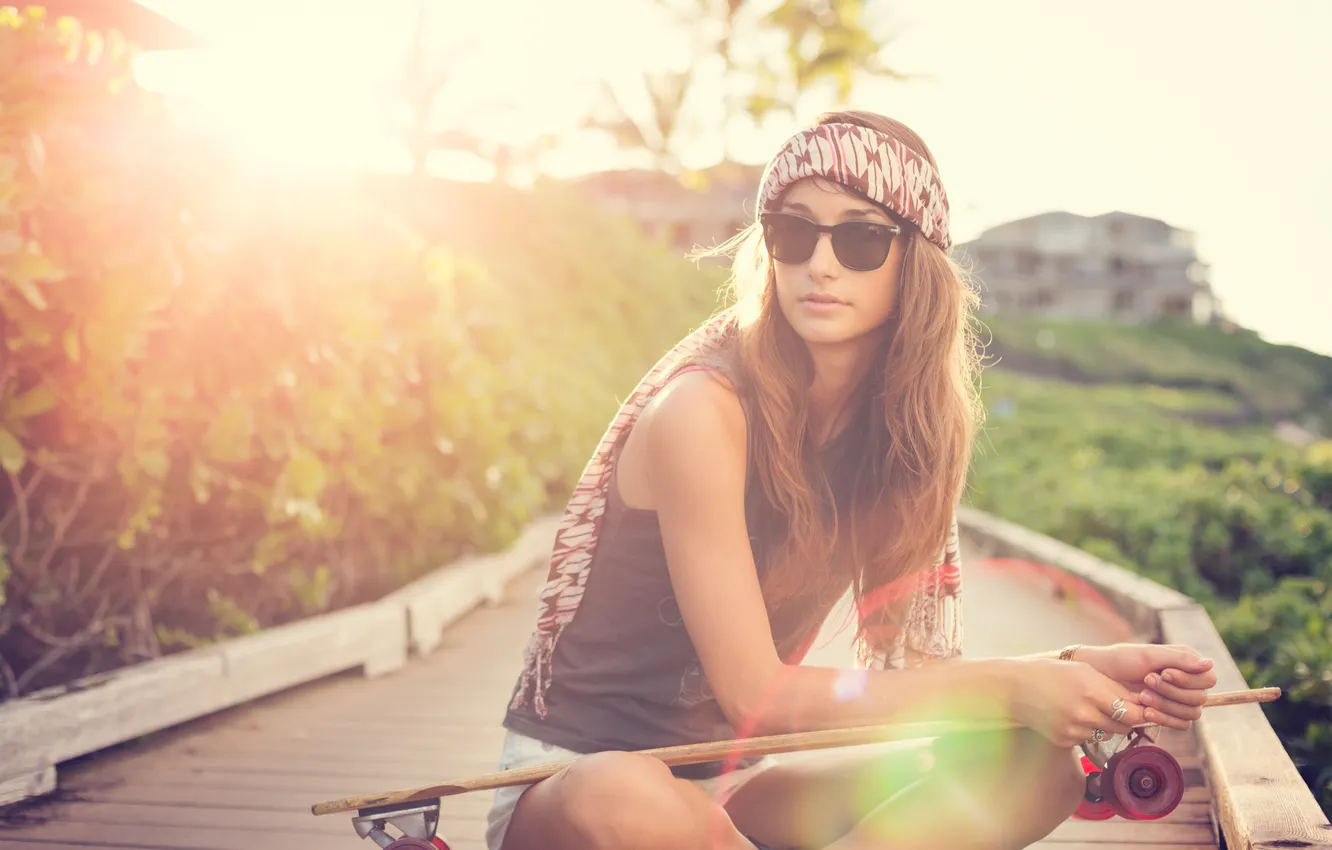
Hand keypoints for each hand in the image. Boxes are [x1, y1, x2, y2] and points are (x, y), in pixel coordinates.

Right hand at [1007, 657, 1149, 748]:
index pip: (1133, 712)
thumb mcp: (1085, 671)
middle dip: (1126, 718)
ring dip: (1105, 724)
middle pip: (1123, 727)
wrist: (1015, 689)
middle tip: (1120, 707)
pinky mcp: (1065, 741)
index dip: (1142, 711)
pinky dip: (1086, 729)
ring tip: (1088, 707)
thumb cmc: (1052, 674)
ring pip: (1106, 734)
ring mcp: (1073, 730)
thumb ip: (1115, 687)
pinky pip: (1088, 738)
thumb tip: (1142, 702)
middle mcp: (1084, 714)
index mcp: (1091, 691)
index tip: (1144, 707)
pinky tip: (1071, 715)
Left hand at [1075, 643, 1215, 729]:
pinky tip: (1145, 711)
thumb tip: (1210, 663)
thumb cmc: (1122, 660)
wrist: (1099, 677)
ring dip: (1166, 705)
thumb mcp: (1148, 655)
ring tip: (1141, 696)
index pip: (1208, 679)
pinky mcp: (1168, 715)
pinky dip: (1164, 719)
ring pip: (1192, 713)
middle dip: (1172, 691)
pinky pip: (1181, 725)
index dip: (1189, 679)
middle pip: (1200, 698)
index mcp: (1187, 663)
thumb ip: (1180, 659)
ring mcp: (1178, 700)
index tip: (1164, 672)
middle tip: (1146, 680)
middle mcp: (1187, 682)